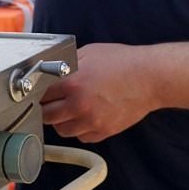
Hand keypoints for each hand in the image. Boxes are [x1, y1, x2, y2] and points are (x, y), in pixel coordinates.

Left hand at [40, 43, 155, 142]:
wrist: (150, 78)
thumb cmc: (123, 62)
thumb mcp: (89, 53)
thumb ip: (67, 63)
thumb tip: (50, 69)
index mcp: (72, 84)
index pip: (41, 95)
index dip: (38, 92)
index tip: (39, 92)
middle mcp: (79, 106)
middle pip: (46, 116)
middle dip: (45, 108)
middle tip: (50, 102)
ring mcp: (92, 121)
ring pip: (62, 130)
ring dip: (61, 121)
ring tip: (68, 109)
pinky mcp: (103, 131)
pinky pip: (82, 137)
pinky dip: (79, 129)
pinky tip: (84, 116)